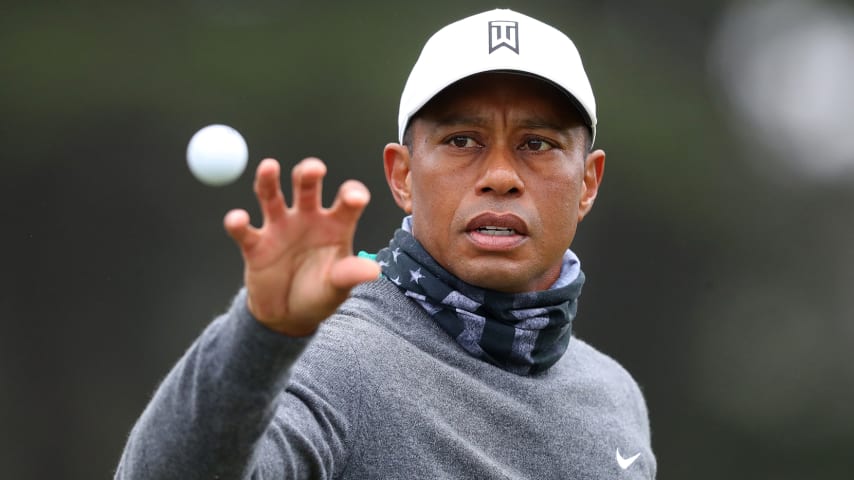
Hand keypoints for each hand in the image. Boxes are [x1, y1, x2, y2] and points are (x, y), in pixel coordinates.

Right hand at [223, 157, 379, 336]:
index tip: (355, 198)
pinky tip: (238, 219)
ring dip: (269, 180)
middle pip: (307, 186)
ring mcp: (280, 227)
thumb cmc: (320, 293)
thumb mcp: (338, 287)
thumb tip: (374, 270)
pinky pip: (244, 231)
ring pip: (272, 196)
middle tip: (314, 169)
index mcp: (336, 224)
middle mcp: (308, 218)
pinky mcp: (255, 244)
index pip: (347, 201)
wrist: (289, 315)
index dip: (352, 194)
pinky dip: (237, 223)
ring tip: (269, 167)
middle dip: (309, 174)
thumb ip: (350, 274)